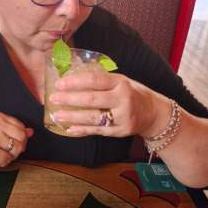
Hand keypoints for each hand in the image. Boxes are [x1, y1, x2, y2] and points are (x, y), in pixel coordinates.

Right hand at [0, 111, 33, 169]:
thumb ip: (12, 129)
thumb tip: (31, 131)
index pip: (21, 126)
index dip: (19, 137)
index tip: (9, 141)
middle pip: (22, 138)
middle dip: (17, 147)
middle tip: (5, 150)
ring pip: (16, 149)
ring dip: (10, 155)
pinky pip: (7, 160)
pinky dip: (2, 162)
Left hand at [48, 71, 169, 137]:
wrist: (154, 113)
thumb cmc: (132, 93)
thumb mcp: (121, 81)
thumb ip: (101, 80)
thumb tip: (72, 75)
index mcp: (121, 83)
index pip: (95, 80)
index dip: (75, 82)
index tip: (59, 83)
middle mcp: (123, 100)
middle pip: (91, 100)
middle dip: (69, 99)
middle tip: (53, 98)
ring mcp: (122, 117)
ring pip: (92, 118)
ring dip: (72, 117)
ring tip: (57, 114)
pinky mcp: (120, 131)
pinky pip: (97, 131)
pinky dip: (82, 130)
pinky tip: (69, 129)